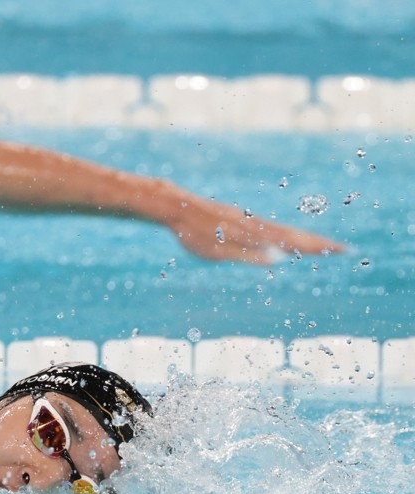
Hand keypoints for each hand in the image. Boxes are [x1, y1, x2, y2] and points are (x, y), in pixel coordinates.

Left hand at [169, 198, 343, 263]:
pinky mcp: (240, 220)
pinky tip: (284, 240)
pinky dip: (285, 234)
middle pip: (295, 234)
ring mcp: (249, 221)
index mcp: (256, 233)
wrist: (178, 206)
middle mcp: (257, 225)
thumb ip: (248, 255)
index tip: (341, 250)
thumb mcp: (219, 250)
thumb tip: (277, 259)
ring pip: (283, 231)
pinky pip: (269, 228)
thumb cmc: (196, 233)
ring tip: (321, 246)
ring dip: (304, 239)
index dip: (318, 246)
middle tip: (343, 249)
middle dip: (318, 243)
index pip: (295, 241)